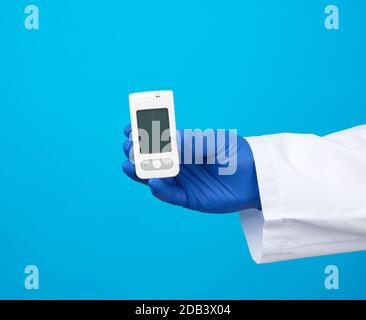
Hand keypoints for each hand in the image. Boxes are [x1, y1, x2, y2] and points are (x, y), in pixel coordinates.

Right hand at [122, 125, 260, 212]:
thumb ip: (192, 141)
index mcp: (184, 146)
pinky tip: (152, 182)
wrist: (255, 177)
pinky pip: (170, 195)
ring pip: (156, 177)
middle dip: (137, 153)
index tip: (128, 128)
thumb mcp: (214, 142)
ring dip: (141, 172)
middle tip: (128, 147)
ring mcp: (182, 181)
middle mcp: (179, 164)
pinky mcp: (188, 198)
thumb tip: (168, 139)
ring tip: (129, 165)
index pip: (158, 140)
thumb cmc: (236, 153)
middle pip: (152, 159)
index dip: (142, 134)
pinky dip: (160, 189)